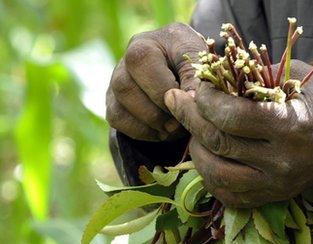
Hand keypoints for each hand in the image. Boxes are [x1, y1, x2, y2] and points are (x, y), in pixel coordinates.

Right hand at [106, 23, 205, 141]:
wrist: (181, 70)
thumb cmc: (191, 61)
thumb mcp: (199, 58)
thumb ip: (196, 73)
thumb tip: (190, 99)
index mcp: (146, 42)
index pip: (141, 62)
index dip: (164, 88)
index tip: (188, 100)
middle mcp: (125, 59)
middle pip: (125, 87)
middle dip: (157, 110)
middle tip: (180, 119)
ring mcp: (116, 81)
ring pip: (118, 106)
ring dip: (150, 123)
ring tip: (174, 126)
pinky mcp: (113, 101)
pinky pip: (117, 119)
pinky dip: (142, 131)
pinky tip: (162, 130)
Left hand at [164, 60, 312, 207]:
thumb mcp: (297, 77)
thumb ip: (256, 76)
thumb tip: (213, 74)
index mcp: (290, 125)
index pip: (231, 117)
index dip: (205, 100)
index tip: (197, 87)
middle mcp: (281, 160)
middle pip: (219, 143)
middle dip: (190, 118)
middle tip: (175, 101)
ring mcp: (277, 183)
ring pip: (217, 174)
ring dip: (196, 150)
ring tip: (191, 131)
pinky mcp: (274, 196)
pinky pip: (231, 196)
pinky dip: (211, 178)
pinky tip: (207, 158)